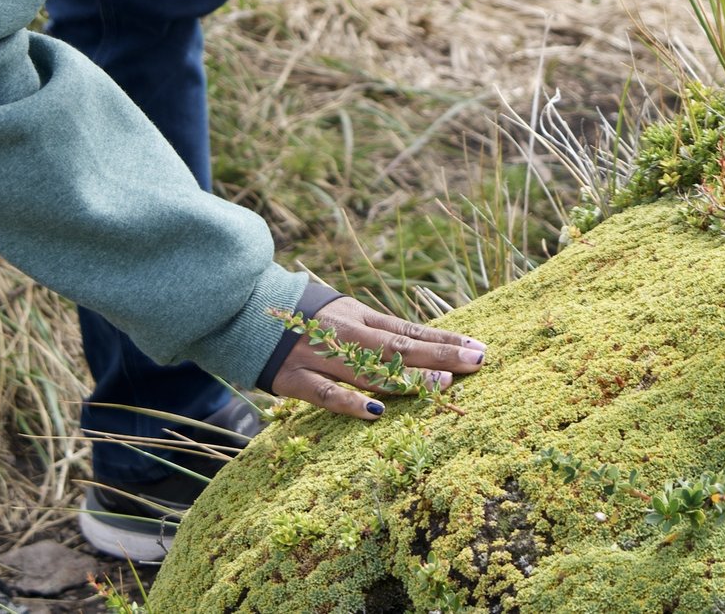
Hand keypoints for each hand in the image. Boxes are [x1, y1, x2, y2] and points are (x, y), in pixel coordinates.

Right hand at [269, 296, 485, 420]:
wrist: (245, 311)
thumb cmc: (307, 320)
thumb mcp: (346, 316)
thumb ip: (378, 332)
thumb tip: (426, 345)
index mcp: (360, 318)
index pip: (410, 330)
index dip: (445, 339)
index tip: (479, 347)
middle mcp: (345, 335)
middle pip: (399, 347)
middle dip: (439, 355)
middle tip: (476, 362)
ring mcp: (321, 357)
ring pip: (369, 370)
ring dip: (407, 378)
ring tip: (441, 384)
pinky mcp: (296, 380)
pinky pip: (327, 394)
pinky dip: (351, 403)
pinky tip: (377, 413)